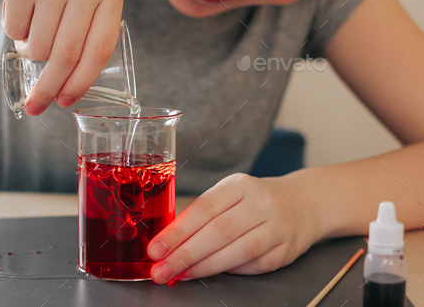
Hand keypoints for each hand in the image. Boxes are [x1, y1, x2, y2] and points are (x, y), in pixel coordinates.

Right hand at [0, 0, 123, 114]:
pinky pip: (15, 32)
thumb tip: (71, 86)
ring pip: (39, 49)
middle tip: (37, 103)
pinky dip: (14, 31)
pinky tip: (19, 9)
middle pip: (67, 56)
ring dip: (29, 51)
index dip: (81, 83)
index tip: (66, 103)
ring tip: (31, 28)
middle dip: (49, 88)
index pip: (99, 51)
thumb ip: (88, 31)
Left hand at [147, 173, 321, 282]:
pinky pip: (253, 265)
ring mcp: (277, 226)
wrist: (302, 203)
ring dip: (204, 267)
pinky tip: (209, 273)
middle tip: (161, 269)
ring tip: (179, 274)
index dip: (177, 232)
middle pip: (218, 232)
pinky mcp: (286, 250)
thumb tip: (168, 240)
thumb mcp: (229, 194)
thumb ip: (202, 213)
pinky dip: (229, 271)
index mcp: (239, 185)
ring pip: (237, 251)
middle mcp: (260, 203)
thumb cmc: (254, 200)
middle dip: (184, 254)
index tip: (156, 249)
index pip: (203, 209)